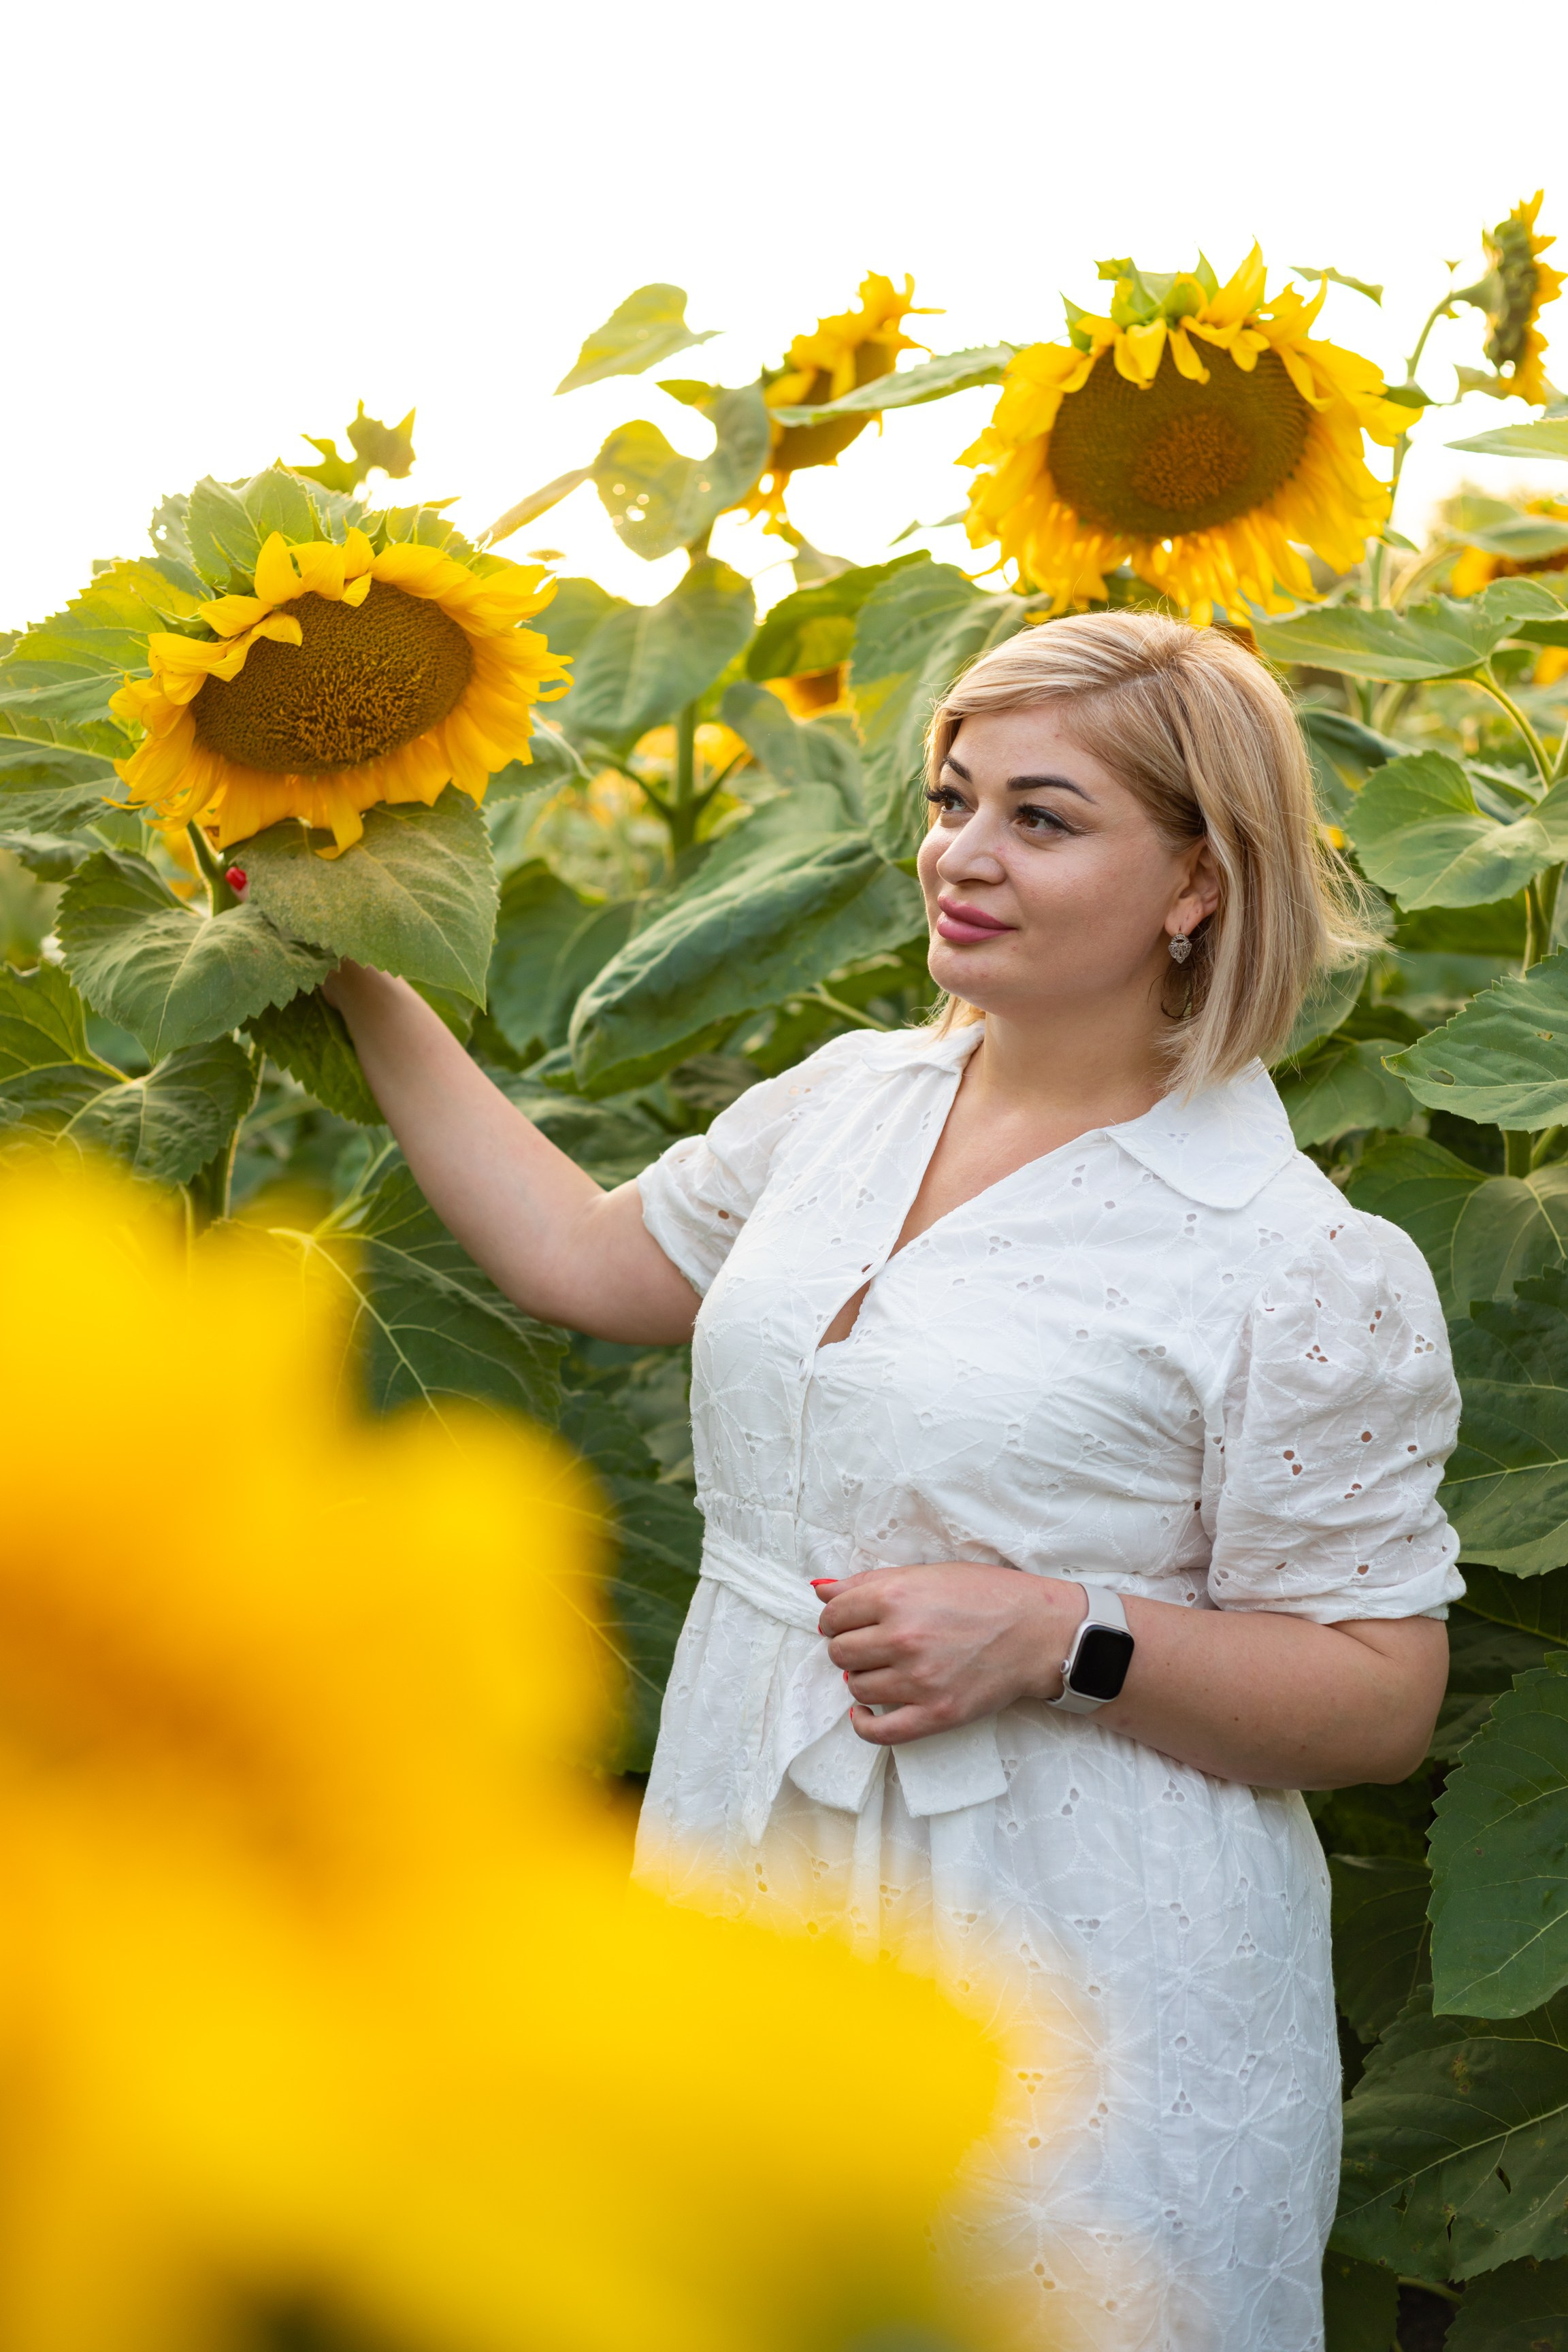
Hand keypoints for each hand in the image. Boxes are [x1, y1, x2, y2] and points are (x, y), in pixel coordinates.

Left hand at [813, 1564, 1087, 1745]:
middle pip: (840, 1652)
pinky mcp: (936, 1714)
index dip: (836, 1618)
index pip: (834, 1615)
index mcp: (896, 1597)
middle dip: (848, 1646)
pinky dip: (863, 1724)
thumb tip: (821, 1592)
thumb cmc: (987, 1595)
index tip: (847, 1621)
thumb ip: (869, 1583)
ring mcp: (919, 1680)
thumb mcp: (927, 1574)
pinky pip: (880, 1731)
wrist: (1039, 1631)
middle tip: (869, 1644)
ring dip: (860, 1678)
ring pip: (856, 1687)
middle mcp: (903, 1638)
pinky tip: (864, 1711)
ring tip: (882, 1668)